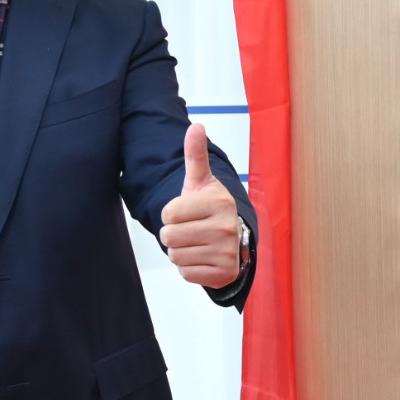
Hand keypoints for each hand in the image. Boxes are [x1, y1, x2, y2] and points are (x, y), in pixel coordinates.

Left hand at [161, 120, 246, 287]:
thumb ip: (195, 155)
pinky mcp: (223, 273)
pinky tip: (202, 257)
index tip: (188, 212)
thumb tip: (196, 126)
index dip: (172, 214)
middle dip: (174, 234)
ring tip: (196, 243)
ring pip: (176, 256)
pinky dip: (190, 268)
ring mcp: (227, 252)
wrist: (231, 240)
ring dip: (181, 251)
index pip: (169, 212)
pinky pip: (186, 273)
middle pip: (170, 236)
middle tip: (191, 229)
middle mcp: (226, 227)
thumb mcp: (200, 182)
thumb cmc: (208, 209)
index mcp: (219, 202)